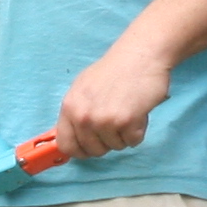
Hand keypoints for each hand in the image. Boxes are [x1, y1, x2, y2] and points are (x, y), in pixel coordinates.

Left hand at [54, 46, 174, 160]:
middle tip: (115, 122)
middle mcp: (84, 116)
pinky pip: (133, 141)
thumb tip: (72, 137)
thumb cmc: (113, 69)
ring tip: (127, 110)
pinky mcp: (127, 122)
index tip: (90, 148)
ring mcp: (105, 120)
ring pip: (115, 147)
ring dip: (124, 134)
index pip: (66, 145)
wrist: (139, 56)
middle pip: (93, 150)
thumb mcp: (82, 88)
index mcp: (70, 107)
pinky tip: (138, 112)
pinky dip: (138, 131)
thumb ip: (76, 112)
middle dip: (106, 141)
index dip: (80, 151)